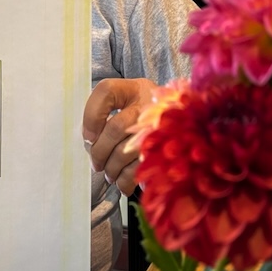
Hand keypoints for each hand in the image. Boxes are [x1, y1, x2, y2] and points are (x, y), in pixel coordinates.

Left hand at [82, 78, 155, 195]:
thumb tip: (90, 143)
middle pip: (116, 128)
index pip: (106, 92)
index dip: (92, 115)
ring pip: (125, 152)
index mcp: (134, 89)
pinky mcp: (164, 152)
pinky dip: (125, 180)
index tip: (88, 136)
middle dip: (100, 151)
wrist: (183, 124)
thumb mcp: (127, 104)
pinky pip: (138, 169)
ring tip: (109, 172)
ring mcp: (159, 128)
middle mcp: (149, 105)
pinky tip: (122, 180)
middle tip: (96, 163)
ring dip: (111, 168)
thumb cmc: (143, 115)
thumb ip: (105, 114)